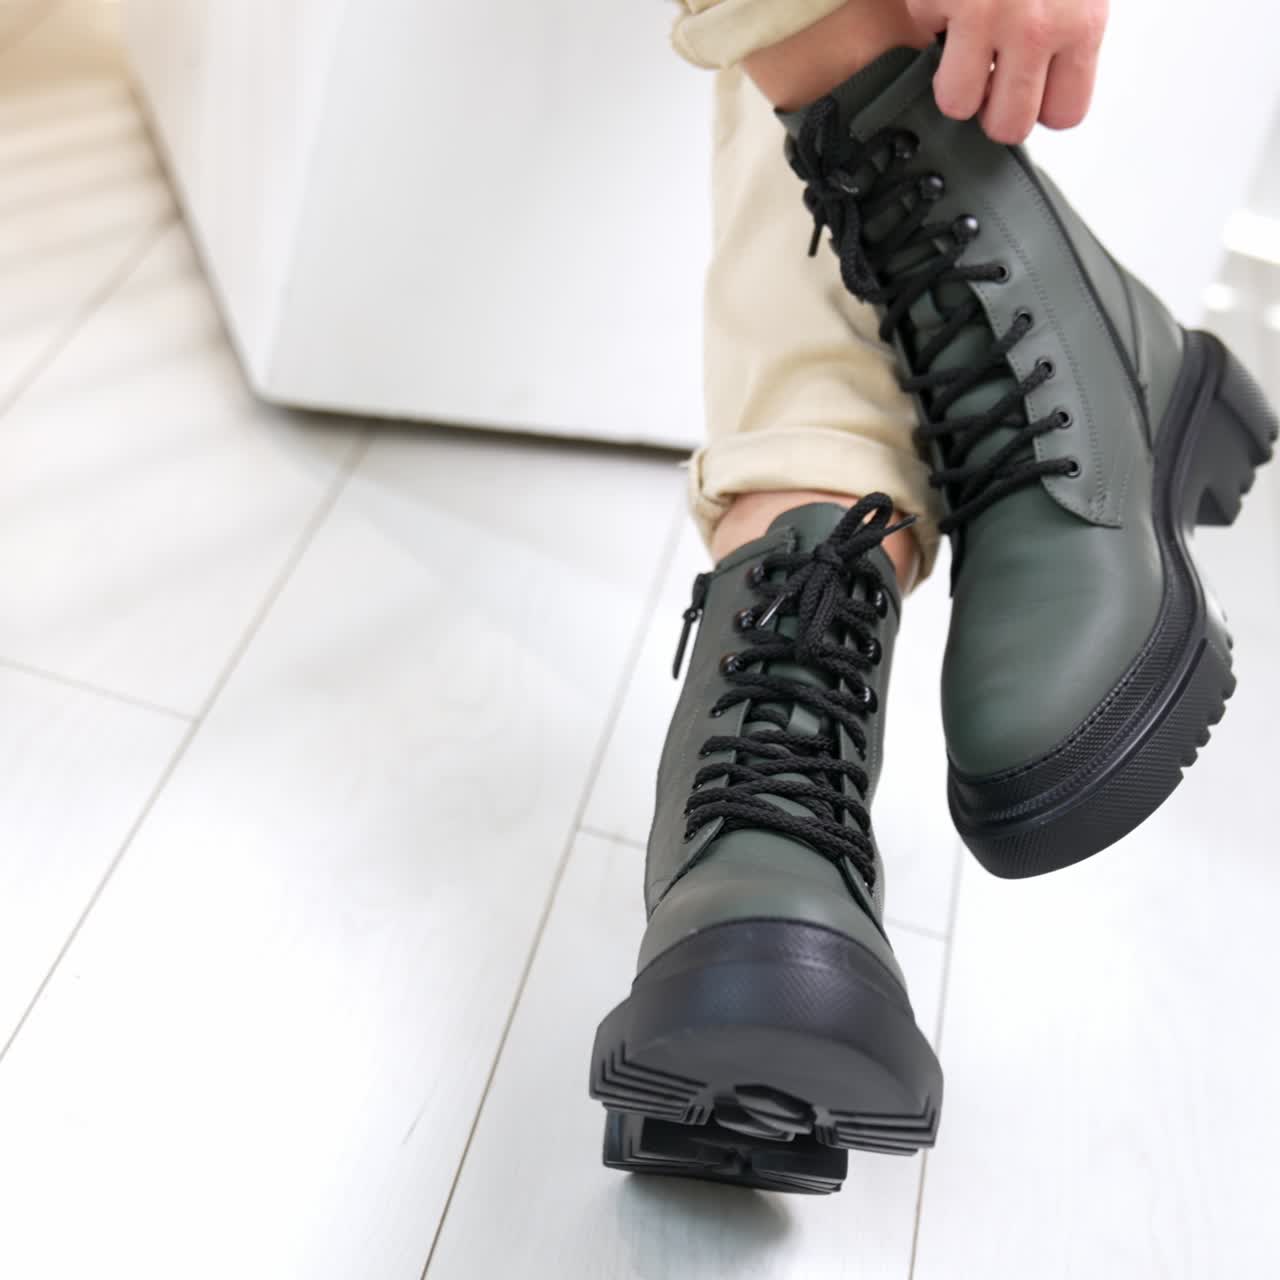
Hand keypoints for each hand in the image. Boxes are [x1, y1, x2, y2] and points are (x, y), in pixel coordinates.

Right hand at [905, 0, 1109, 143]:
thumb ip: (1068, 29)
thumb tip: (1040, 81)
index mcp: (1081, 24)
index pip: (1064, 114)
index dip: (1039, 105)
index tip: (1027, 86)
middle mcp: (1036, 26)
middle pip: (1006, 126)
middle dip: (990, 106)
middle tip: (987, 72)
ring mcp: (985, 14)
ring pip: (956, 102)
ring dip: (951, 73)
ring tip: (962, 36)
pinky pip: (924, 30)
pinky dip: (930, 9)